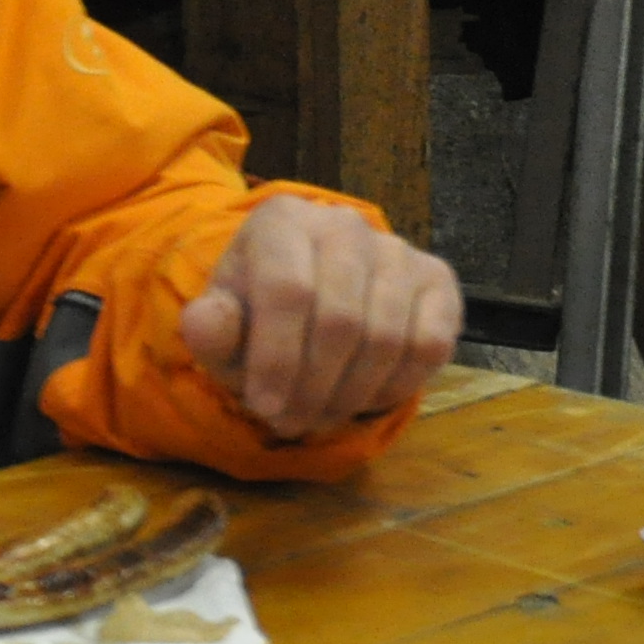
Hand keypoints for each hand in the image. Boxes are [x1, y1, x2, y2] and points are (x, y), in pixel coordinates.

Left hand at [180, 195, 459, 439]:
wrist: (304, 296)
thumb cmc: (254, 313)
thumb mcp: (220, 324)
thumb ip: (209, 327)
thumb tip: (205, 321)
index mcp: (281, 220)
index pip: (288, 291)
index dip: (277, 358)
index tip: (263, 408)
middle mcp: (345, 223)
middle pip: (340, 320)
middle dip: (313, 387)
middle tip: (290, 423)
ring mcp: (397, 248)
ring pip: (387, 338)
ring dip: (352, 394)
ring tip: (319, 417)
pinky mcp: (437, 278)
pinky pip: (430, 345)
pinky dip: (397, 386)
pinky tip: (363, 399)